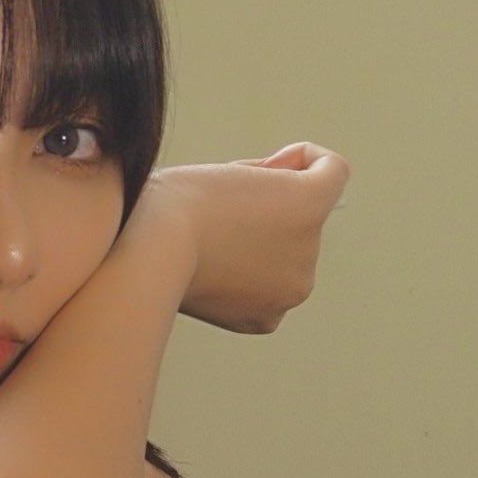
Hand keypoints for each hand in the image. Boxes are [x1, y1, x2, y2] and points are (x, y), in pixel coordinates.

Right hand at [142, 141, 350, 334]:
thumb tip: (290, 200)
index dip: (300, 160)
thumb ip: (273, 178)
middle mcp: (311, 248)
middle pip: (304, 219)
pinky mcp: (266, 318)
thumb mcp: (232, 171)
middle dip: (276, 211)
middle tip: (223, 211)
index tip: (270, 165)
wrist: (146, 254)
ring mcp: (291, 289)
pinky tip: (215, 272)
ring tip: (213, 244)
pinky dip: (249, 282)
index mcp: (310, 203)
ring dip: (262, 246)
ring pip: (285, 257)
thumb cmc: (178, 202)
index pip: (331, 170)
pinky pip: (268, 291)